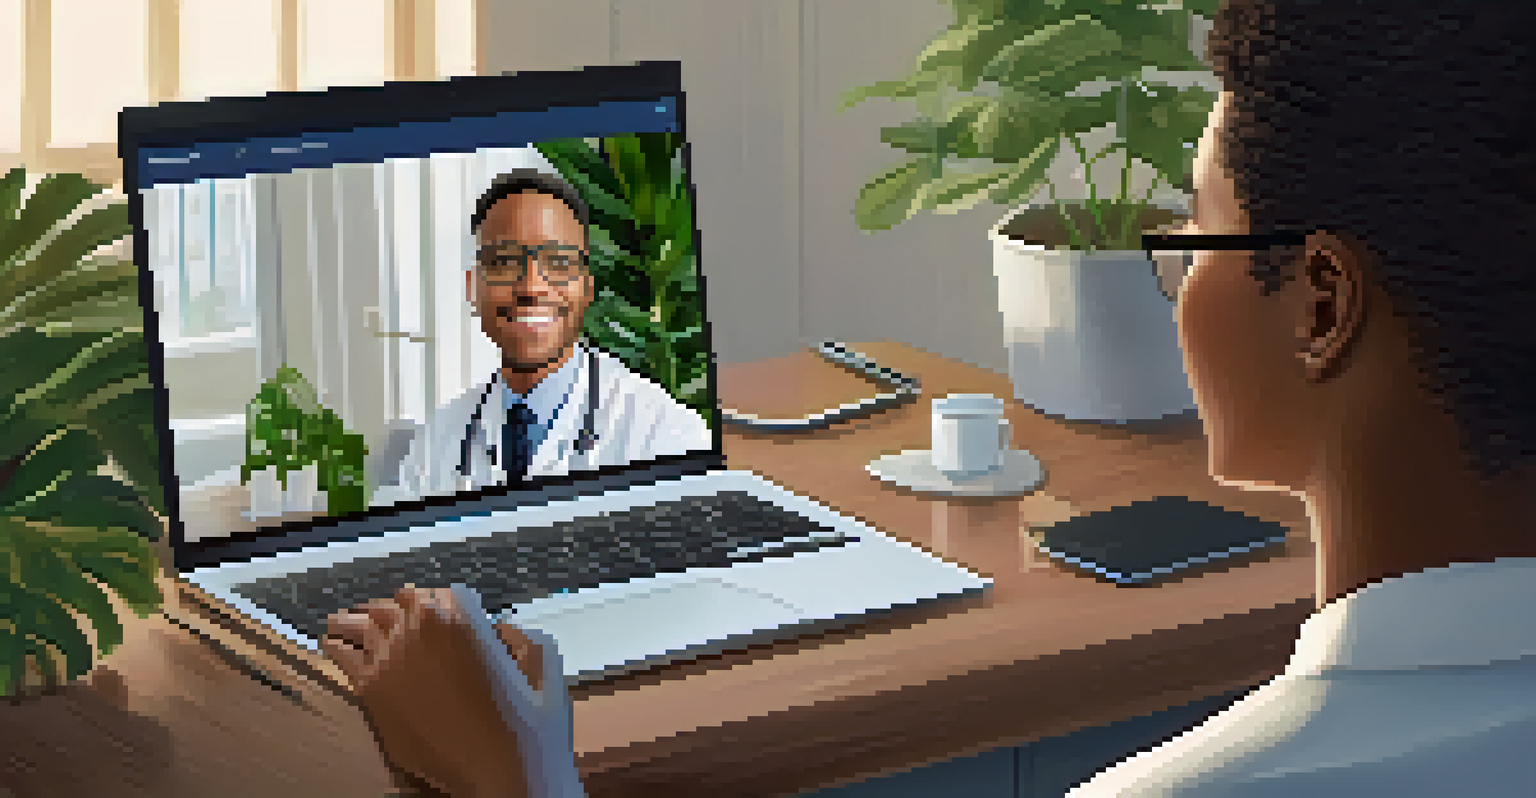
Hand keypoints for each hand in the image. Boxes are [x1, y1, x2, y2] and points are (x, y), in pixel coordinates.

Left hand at [322, 586, 532, 797]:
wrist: (499, 775)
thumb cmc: (528, 729)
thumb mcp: (545, 670)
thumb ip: (525, 639)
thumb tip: (502, 629)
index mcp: (461, 615)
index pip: (430, 592)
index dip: (428, 604)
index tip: (424, 612)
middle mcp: (421, 627)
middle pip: (393, 604)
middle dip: (391, 611)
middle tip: (384, 617)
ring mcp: (391, 658)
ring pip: (360, 623)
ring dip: (358, 622)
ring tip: (346, 624)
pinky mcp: (371, 691)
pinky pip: (342, 655)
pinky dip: (337, 647)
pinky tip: (333, 645)